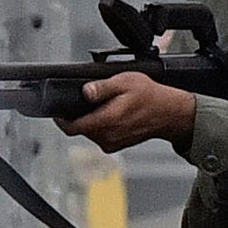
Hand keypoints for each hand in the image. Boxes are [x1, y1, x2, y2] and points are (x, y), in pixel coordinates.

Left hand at [59, 72, 198, 153]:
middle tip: (89, 100)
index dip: (61, 119)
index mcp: (106, 122)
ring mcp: (111, 143)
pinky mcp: (115, 145)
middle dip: (80, 115)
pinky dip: (101, 125)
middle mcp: (106, 137)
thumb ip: (102, 88)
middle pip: (80, 128)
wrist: (169, 113)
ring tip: (105, 105)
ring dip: (91, 120)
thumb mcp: (125, 82)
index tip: (58, 111)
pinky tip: (112, 114)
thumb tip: (85, 91)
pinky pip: (100, 135)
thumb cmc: (150, 96)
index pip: (72, 127)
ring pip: (89, 132)